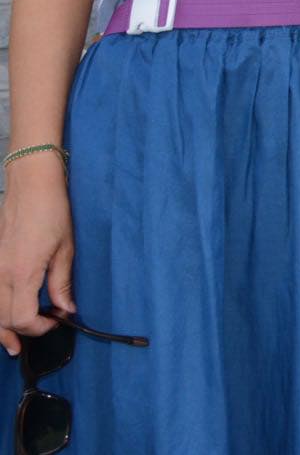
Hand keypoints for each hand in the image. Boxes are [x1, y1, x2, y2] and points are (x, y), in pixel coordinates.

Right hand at [0, 157, 73, 356]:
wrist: (31, 186)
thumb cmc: (52, 213)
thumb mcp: (65, 249)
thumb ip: (61, 283)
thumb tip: (65, 309)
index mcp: (22, 272)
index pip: (21, 317)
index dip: (38, 327)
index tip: (55, 322)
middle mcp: (0, 273)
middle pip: (0, 318)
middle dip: (19, 331)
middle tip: (38, 333)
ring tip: (12, 342)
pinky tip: (3, 316)